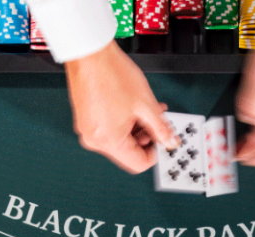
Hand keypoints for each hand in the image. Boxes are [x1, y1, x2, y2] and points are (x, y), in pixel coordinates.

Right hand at [65, 42, 178, 172]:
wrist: (89, 54)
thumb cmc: (111, 74)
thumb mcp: (146, 104)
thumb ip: (161, 127)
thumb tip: (170, 141)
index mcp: (109, 141)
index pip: (138, 164)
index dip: (155, 153)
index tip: (162, 141)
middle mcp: (94, 140)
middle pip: (128, 152)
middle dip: (146, 138)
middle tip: (158, 123)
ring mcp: (87, 130)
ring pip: (119, 140)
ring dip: (136, 129)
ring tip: (147, 111)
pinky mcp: (85, 120)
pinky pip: (108, 130)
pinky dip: (123, 123)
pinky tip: (132, 108)